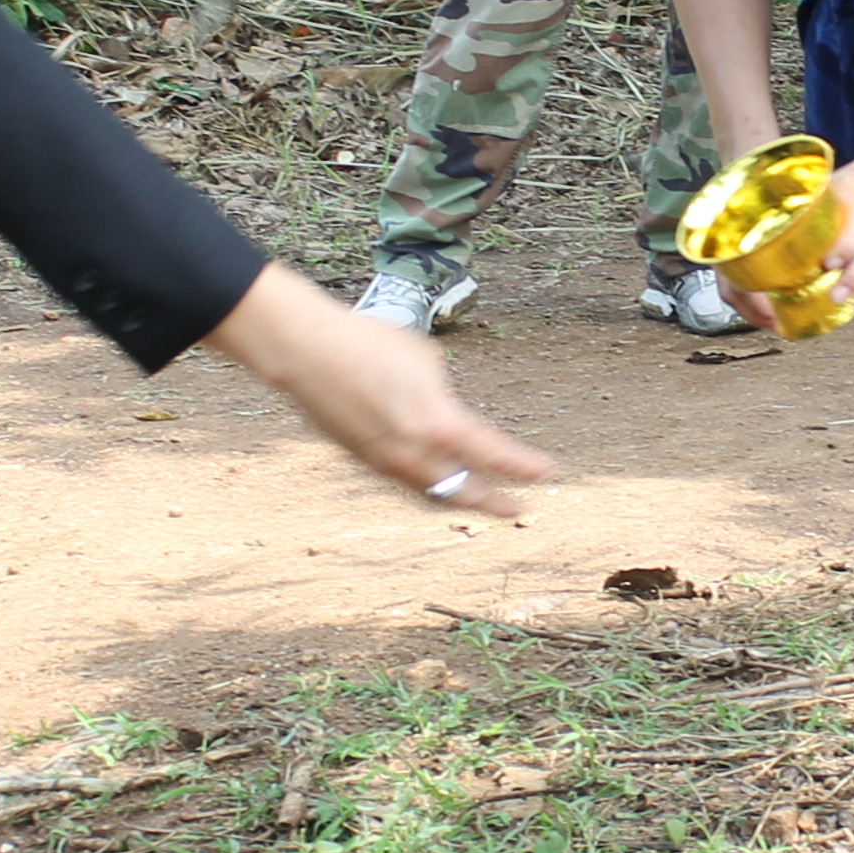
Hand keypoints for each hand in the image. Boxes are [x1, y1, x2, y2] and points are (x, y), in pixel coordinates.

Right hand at [202, 267, 559, 514]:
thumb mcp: (427, 361)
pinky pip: (408, 484)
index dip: (524, 467)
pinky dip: (430, 489)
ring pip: (434, 495)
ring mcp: (387, 463)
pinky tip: (439, 484)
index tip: (547, 474)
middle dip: (496, 503)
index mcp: (439, 423)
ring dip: (462, 500)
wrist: (307, 352)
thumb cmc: (368, 344)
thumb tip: (449, 416)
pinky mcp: (364, 461)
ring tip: (483, 501)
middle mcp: (415, 453)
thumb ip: (447, 399)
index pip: (495, 455)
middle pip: (466, 492)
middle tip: (519, 508)